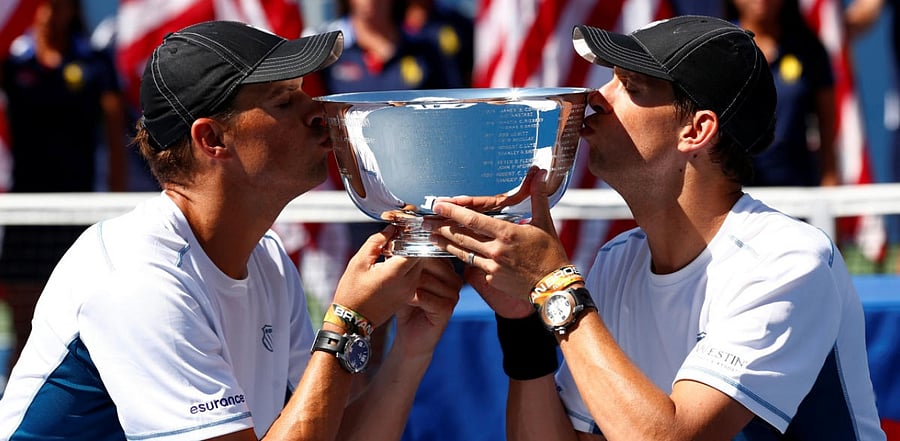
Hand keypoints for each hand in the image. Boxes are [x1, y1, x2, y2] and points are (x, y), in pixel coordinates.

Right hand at [332, 225, 422, 326]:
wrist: (352, 321)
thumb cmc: (352, 292)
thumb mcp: (359, 262)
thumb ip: (377, 242)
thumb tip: (391, 229)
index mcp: (395, 273)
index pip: (416, 247)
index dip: (411, 235)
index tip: (403, 228)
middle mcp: (407, 283)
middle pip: (421, 255)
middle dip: (412, 244)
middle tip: (399, 237)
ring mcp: (409, 291)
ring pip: (420, 265)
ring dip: (411, 255)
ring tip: (395, 250)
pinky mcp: (408, 296)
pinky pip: (416, 276)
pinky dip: (409, 267)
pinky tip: (395, 263)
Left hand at [392, 257, 462, 359]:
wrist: (410, 337)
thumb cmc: (407, 307)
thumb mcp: (404, 280)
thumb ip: (403, 261)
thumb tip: (393, 238)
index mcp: (446, 268)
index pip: (431, 251)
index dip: (411, 252)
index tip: (393, 255)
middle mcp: (454, 279)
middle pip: (430, 262)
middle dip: (408, 268)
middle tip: (391, 273)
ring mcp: (453, 294)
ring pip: (426, 279)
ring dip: (406, 284)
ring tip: (394, 289)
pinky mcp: (447, 309)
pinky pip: (425, 297)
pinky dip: (410, 298)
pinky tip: (402, 301)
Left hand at [424, 170, 570, 318]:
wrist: (555, 287)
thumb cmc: (551, 254)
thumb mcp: (544, 222)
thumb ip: (538, 197)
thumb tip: (540, 173)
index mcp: (507, 233)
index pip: (473, 220)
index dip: (453, 211)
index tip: (438, 205)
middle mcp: (496, 250)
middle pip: (461, 236)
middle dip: (442, 227)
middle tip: (426, 221)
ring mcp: (492, 266)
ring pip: (463, 252)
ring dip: (446, 244)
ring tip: (432, 237)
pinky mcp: (492, 279)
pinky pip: (475, 266)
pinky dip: (464, 258)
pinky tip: (454, 254)